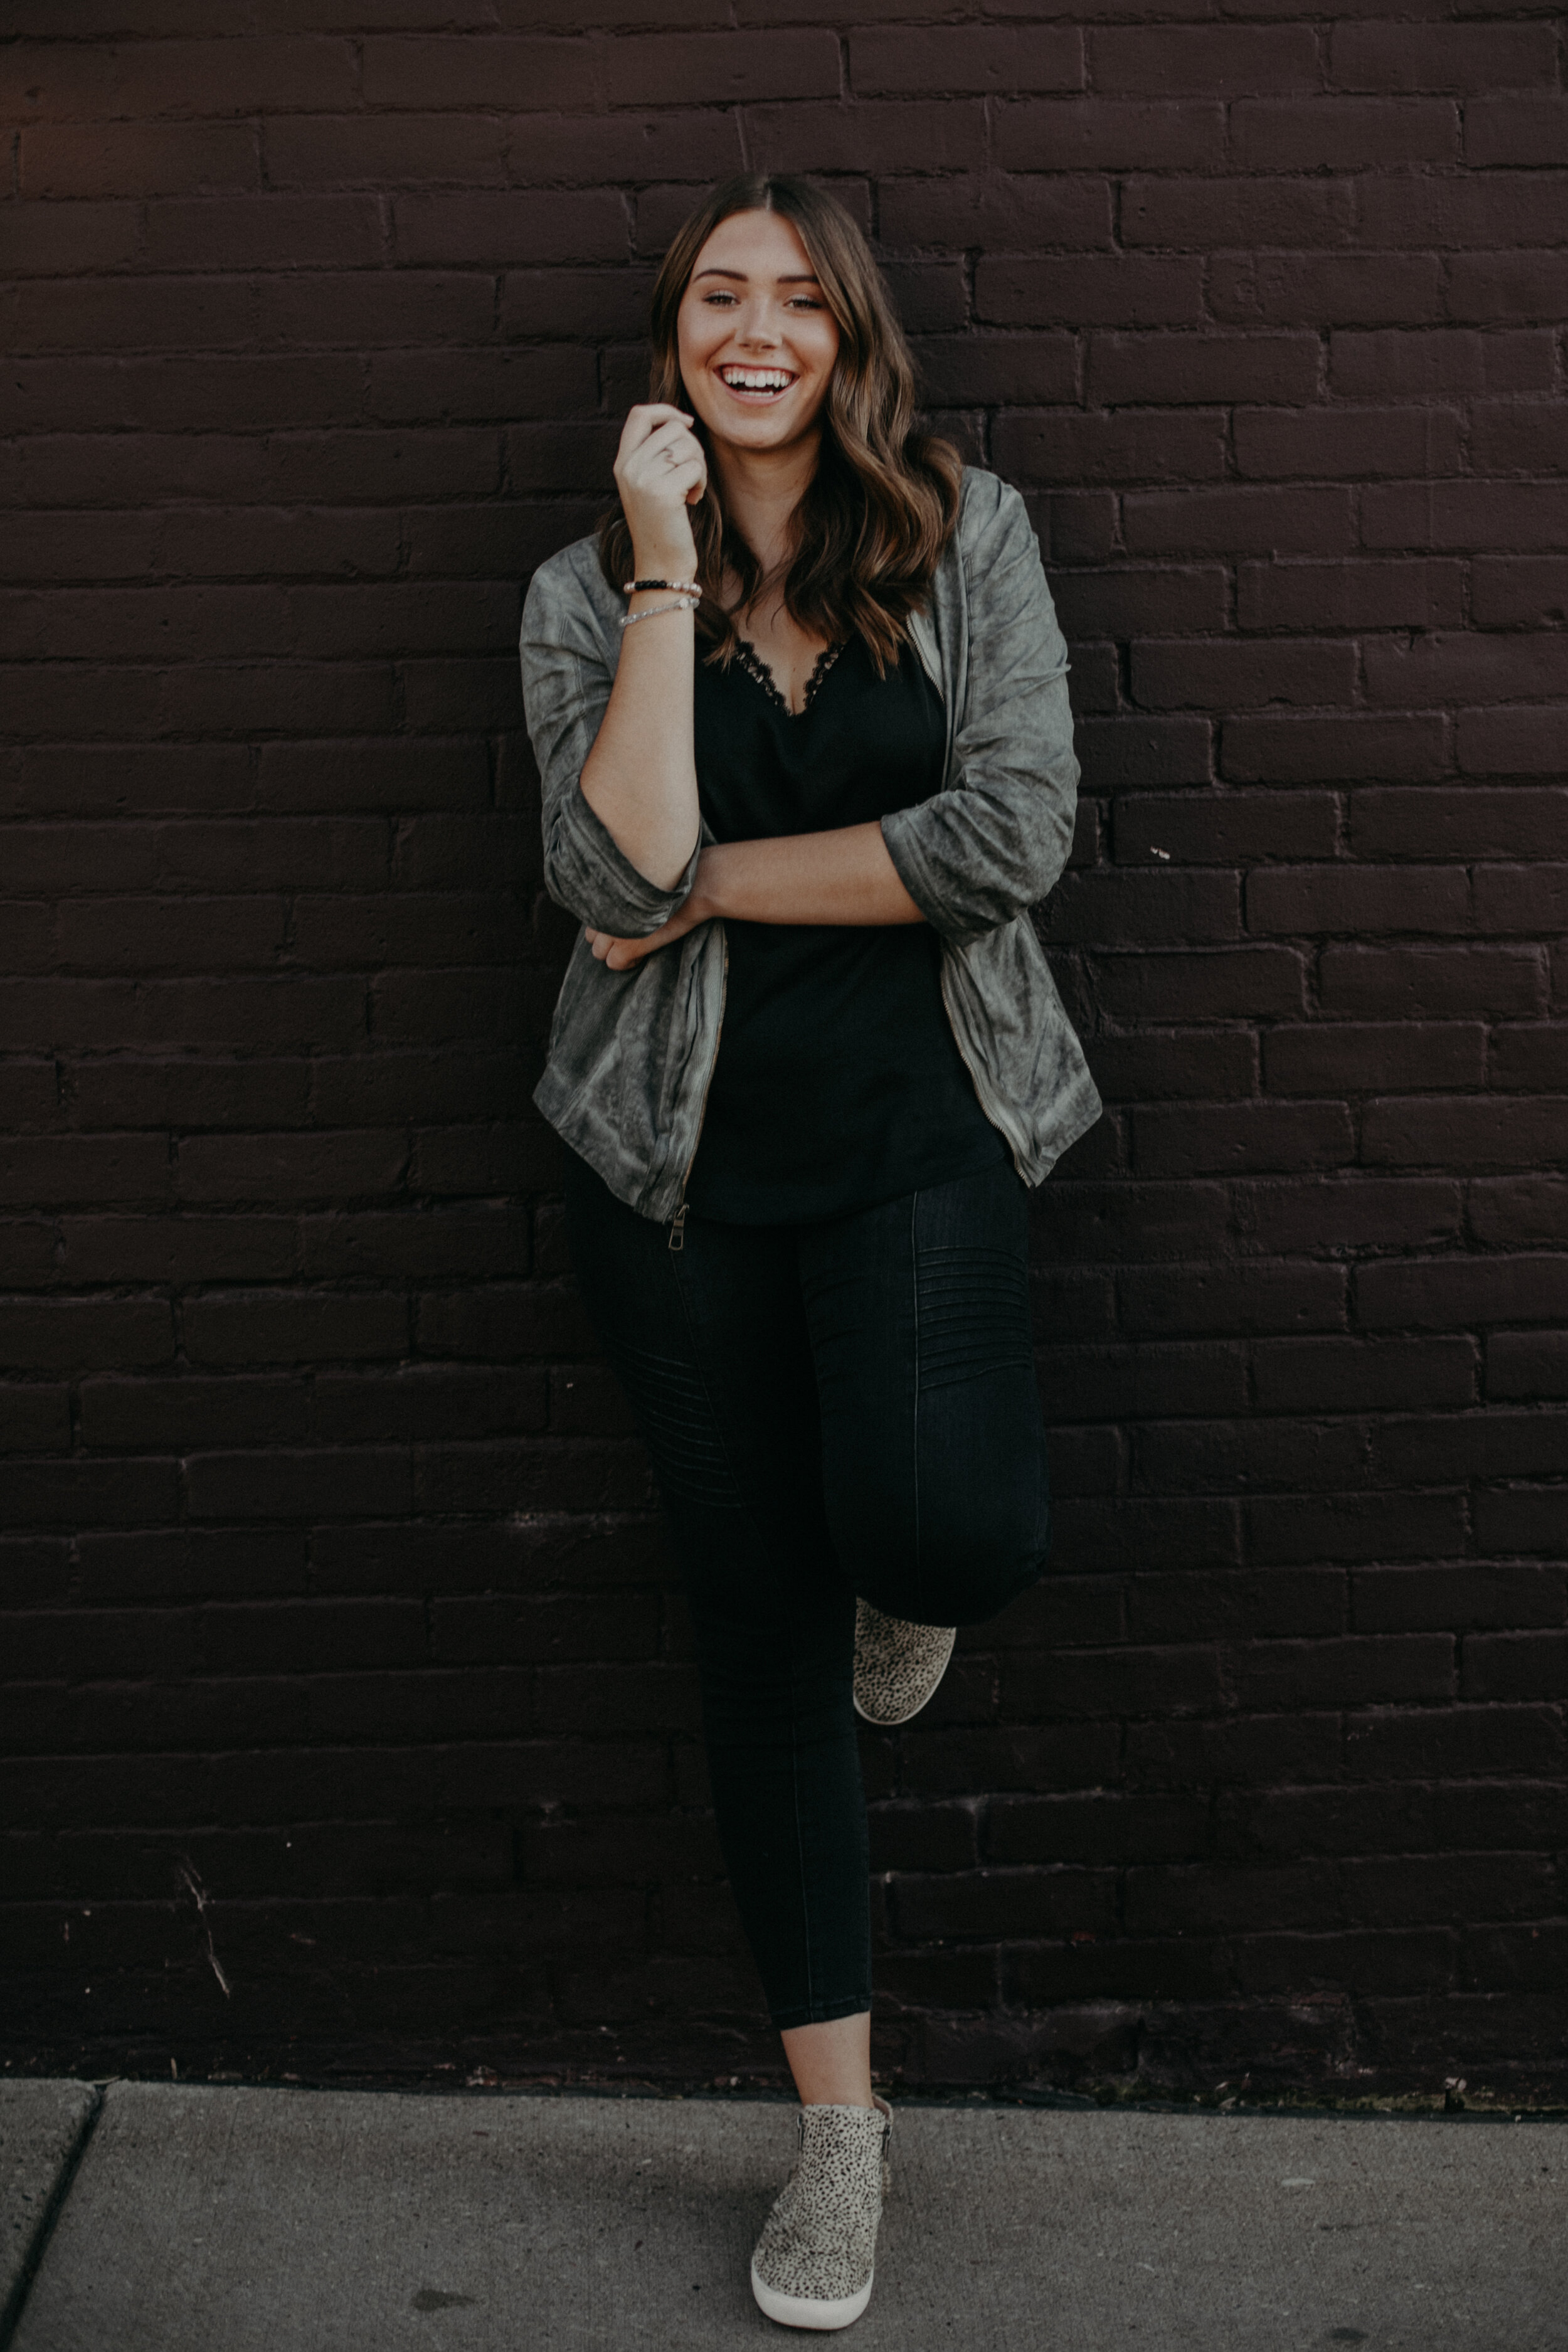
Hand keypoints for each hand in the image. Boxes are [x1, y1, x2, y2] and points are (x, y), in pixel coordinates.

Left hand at [584, 872, 709, 971]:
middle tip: (630, 936)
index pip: (590, 915)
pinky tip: (641, 956)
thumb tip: (619, 899)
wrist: (698, 886)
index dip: (607, 923)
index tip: (626, 922)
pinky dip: (627, 963)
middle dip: (607, 939)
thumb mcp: (643, 879)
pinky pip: (614, 963)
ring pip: (598, 952)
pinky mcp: (628, 945)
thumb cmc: (676, 879)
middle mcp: (605, 910)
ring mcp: (614, 929)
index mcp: (606, 892)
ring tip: (636, 945)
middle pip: (590, 936)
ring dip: (615, 952)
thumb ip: (624, 889)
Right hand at [614, 403, 706, 575]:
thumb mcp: (650, 485)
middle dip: (692, 447)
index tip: (687, 422)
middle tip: (692, 474)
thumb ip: (655, 455)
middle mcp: (629, 467)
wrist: (661, 566)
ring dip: (699, 465)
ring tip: (691, 489)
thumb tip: (682, 421)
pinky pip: (695, 467)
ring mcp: (643, 478)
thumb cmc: (663, 525)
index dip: (666, 410)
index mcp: (622, 462)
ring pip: (686, 444)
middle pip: (672, 427)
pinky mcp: (662, 492)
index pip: (639, 414)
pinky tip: (693, 500)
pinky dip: (701, 482)